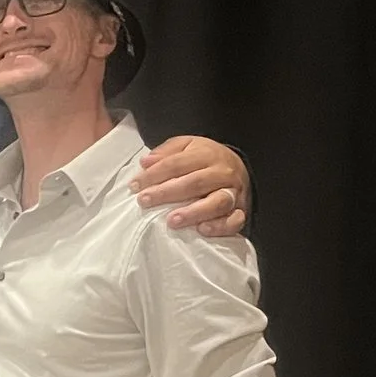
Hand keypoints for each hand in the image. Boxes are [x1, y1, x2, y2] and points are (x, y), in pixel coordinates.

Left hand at [130, 135, 249, 236]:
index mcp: (207, 154)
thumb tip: (145, 162)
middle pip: (195, 182)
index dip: (154, 174)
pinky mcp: (241, 211)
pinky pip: (234, 221)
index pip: (177, 164)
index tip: (134, 186)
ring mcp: (234, 192)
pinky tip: (202, 230)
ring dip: (193, 212)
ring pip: (217, 202)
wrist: (238, 168)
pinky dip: (220, 226)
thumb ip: (166, 152)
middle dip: (167, 193)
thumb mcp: (187, 146)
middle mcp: (223, 172)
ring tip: (171, 221)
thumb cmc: (205, 159)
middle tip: (144, 201)